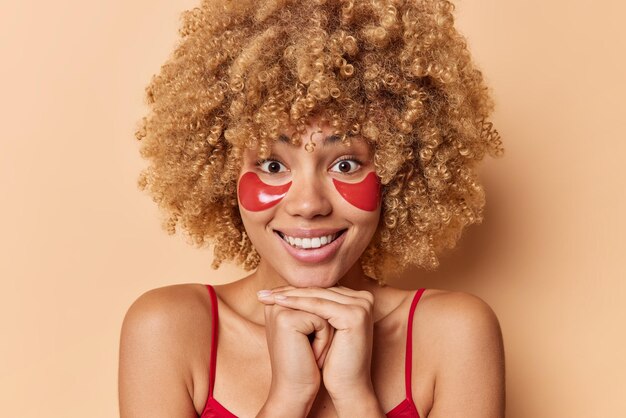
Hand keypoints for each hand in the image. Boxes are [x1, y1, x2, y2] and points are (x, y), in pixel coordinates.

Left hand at [258, 286, 376, 401]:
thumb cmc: (332, 361)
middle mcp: (364, 298)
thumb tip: (288, 289)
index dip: (295, 291)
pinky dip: (297, 303)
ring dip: (290, 296)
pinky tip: (279, 303)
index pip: (321, 290)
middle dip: (289, 292)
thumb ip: (315, 307)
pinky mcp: (354, 315)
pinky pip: (319, 306)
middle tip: (263, 294)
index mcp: (359, 299)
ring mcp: (362, 305)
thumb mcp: (323, 329)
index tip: (269, 293)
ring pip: (317, 296)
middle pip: (319, 291)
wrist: (347, 387)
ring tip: (267, 298)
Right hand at [258, 292, 332, 416]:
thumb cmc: (306, 362)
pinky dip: (324, 341)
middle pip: (321, 301)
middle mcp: (275, 302)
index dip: (325, 320)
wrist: (295, 390)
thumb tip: (336, 287)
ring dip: (325, 335)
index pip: (316, 297)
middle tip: (313, 350)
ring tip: (312, 353)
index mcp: (278, 302)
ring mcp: (279, 308)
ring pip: (324, 310)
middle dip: (326, 327)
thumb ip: (315, 307)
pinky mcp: (286, 319)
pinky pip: (322, 322)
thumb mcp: (311, 329)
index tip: (314, 342)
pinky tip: (311, 357)